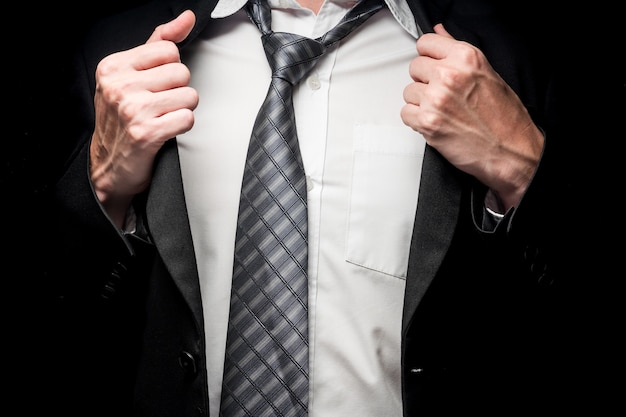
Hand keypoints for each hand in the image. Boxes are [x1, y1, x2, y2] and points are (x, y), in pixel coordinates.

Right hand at [89, 10, 197, 226]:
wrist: (109, 166)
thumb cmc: (123, 119)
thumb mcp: (132, 76)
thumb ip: (159, 43)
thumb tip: (186, 18)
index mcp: (113, 67)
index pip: (168, 50)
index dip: (170, 69)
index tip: (157, 84)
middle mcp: (119, 86)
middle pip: (181, 72)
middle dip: (179, 90)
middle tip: (161, 104)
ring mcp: (132, 110)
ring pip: (189, 95)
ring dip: (183, 109)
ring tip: (163, 117)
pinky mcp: (146, 133)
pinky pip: (187, 118)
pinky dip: (182, 126)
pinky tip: (166, 130)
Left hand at [401, 24, 543, 209]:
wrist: (511, 151)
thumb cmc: (505, 118)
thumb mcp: (487, 74)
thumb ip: (457, 53)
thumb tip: (439, 33)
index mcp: (466, 58)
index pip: (425, 43)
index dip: (429, 56)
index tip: (433, 65)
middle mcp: (449, 75)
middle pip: (414, 67)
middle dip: (425, 80)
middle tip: (442, 94)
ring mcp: (435, 98)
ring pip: (408, 92)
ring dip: (420, 102)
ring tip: (442, 111)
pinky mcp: (427, 121)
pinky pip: (405, 113)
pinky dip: (416, 120)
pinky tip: (435, 122)